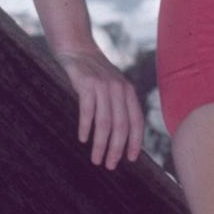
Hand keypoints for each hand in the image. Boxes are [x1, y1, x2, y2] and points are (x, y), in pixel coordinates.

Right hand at [55, 43, 146, 168]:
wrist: (77, 48)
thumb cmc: (94, 74)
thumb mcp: (112, 87)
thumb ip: (119, 106)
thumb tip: (122, 137)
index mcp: (129, 92)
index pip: (137, 121)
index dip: (135, 142)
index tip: (131, 159)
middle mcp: (119, 88)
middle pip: (121, 126)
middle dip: (116, 149)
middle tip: (110, 166)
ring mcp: (103, 86)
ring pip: (105, 122)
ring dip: (100, 144)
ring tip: (96, 159)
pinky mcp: (87, 84)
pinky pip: (87, 111)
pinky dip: (85, 127)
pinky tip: (82, 139)